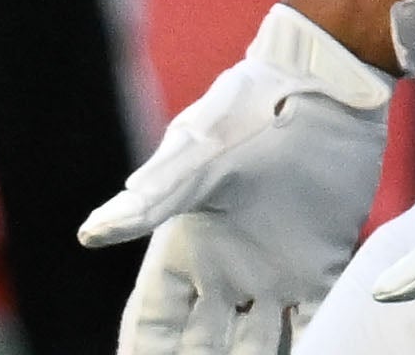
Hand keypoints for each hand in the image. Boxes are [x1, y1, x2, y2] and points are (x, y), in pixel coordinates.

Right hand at [80, 4, 393, 354]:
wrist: (323, 86)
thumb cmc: (248, 113)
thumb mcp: (199, 158)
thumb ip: (153, 200)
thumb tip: (91, 233)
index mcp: (184, 251)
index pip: (153, 324)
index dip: (144, 353)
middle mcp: (225, 272)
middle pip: (202, 347)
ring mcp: (275, 271)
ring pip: (258, 344)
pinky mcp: (323, 262)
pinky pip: (315, 319)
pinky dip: (317, 343)